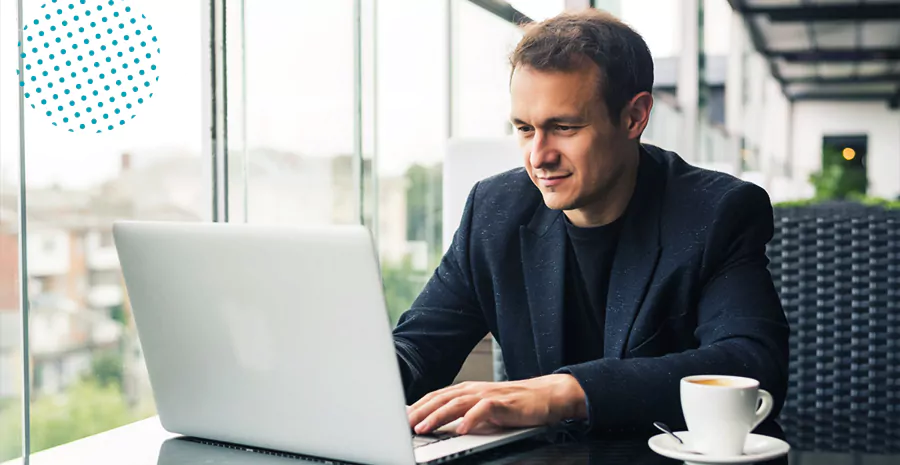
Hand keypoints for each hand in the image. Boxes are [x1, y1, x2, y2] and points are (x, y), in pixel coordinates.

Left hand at [407, 374, 586, 434]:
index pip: (435, 397)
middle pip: (440, 399)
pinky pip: (483, 410)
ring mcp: (486, 394)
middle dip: (419, 412)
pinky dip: (471, 419)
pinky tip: (461, 429)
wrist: (545, 396)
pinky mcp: (502, 403)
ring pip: (456, 404)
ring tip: (423, 429)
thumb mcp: (481, 408)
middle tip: (403, 425)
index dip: (416, 407)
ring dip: (437, 416)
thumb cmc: (513, 405)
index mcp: (465, 390)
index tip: (400, 419)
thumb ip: (462, 413)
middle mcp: (473, 389)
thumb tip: (437, 425)